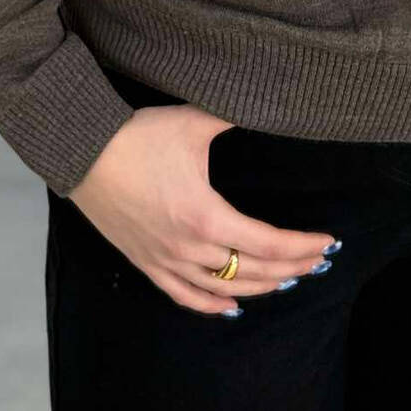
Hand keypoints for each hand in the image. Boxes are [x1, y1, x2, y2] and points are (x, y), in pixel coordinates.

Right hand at [66, 102, 338, 315]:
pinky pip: (185, 296)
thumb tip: (266, 103)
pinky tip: (231, 307)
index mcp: (207, 216)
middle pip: (253, 270)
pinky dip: (212, 305)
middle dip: (292, 267)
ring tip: (288, 279)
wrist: (83, 152)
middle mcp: (190, 247)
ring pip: (224, 288)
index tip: (327, 242)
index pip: (268, 243)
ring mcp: (167, 260)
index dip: (301, 246)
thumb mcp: (194, 121)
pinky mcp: (147, 263)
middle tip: (317, 261)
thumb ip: (233, 116)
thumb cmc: (139, 135)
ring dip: (260, 286)